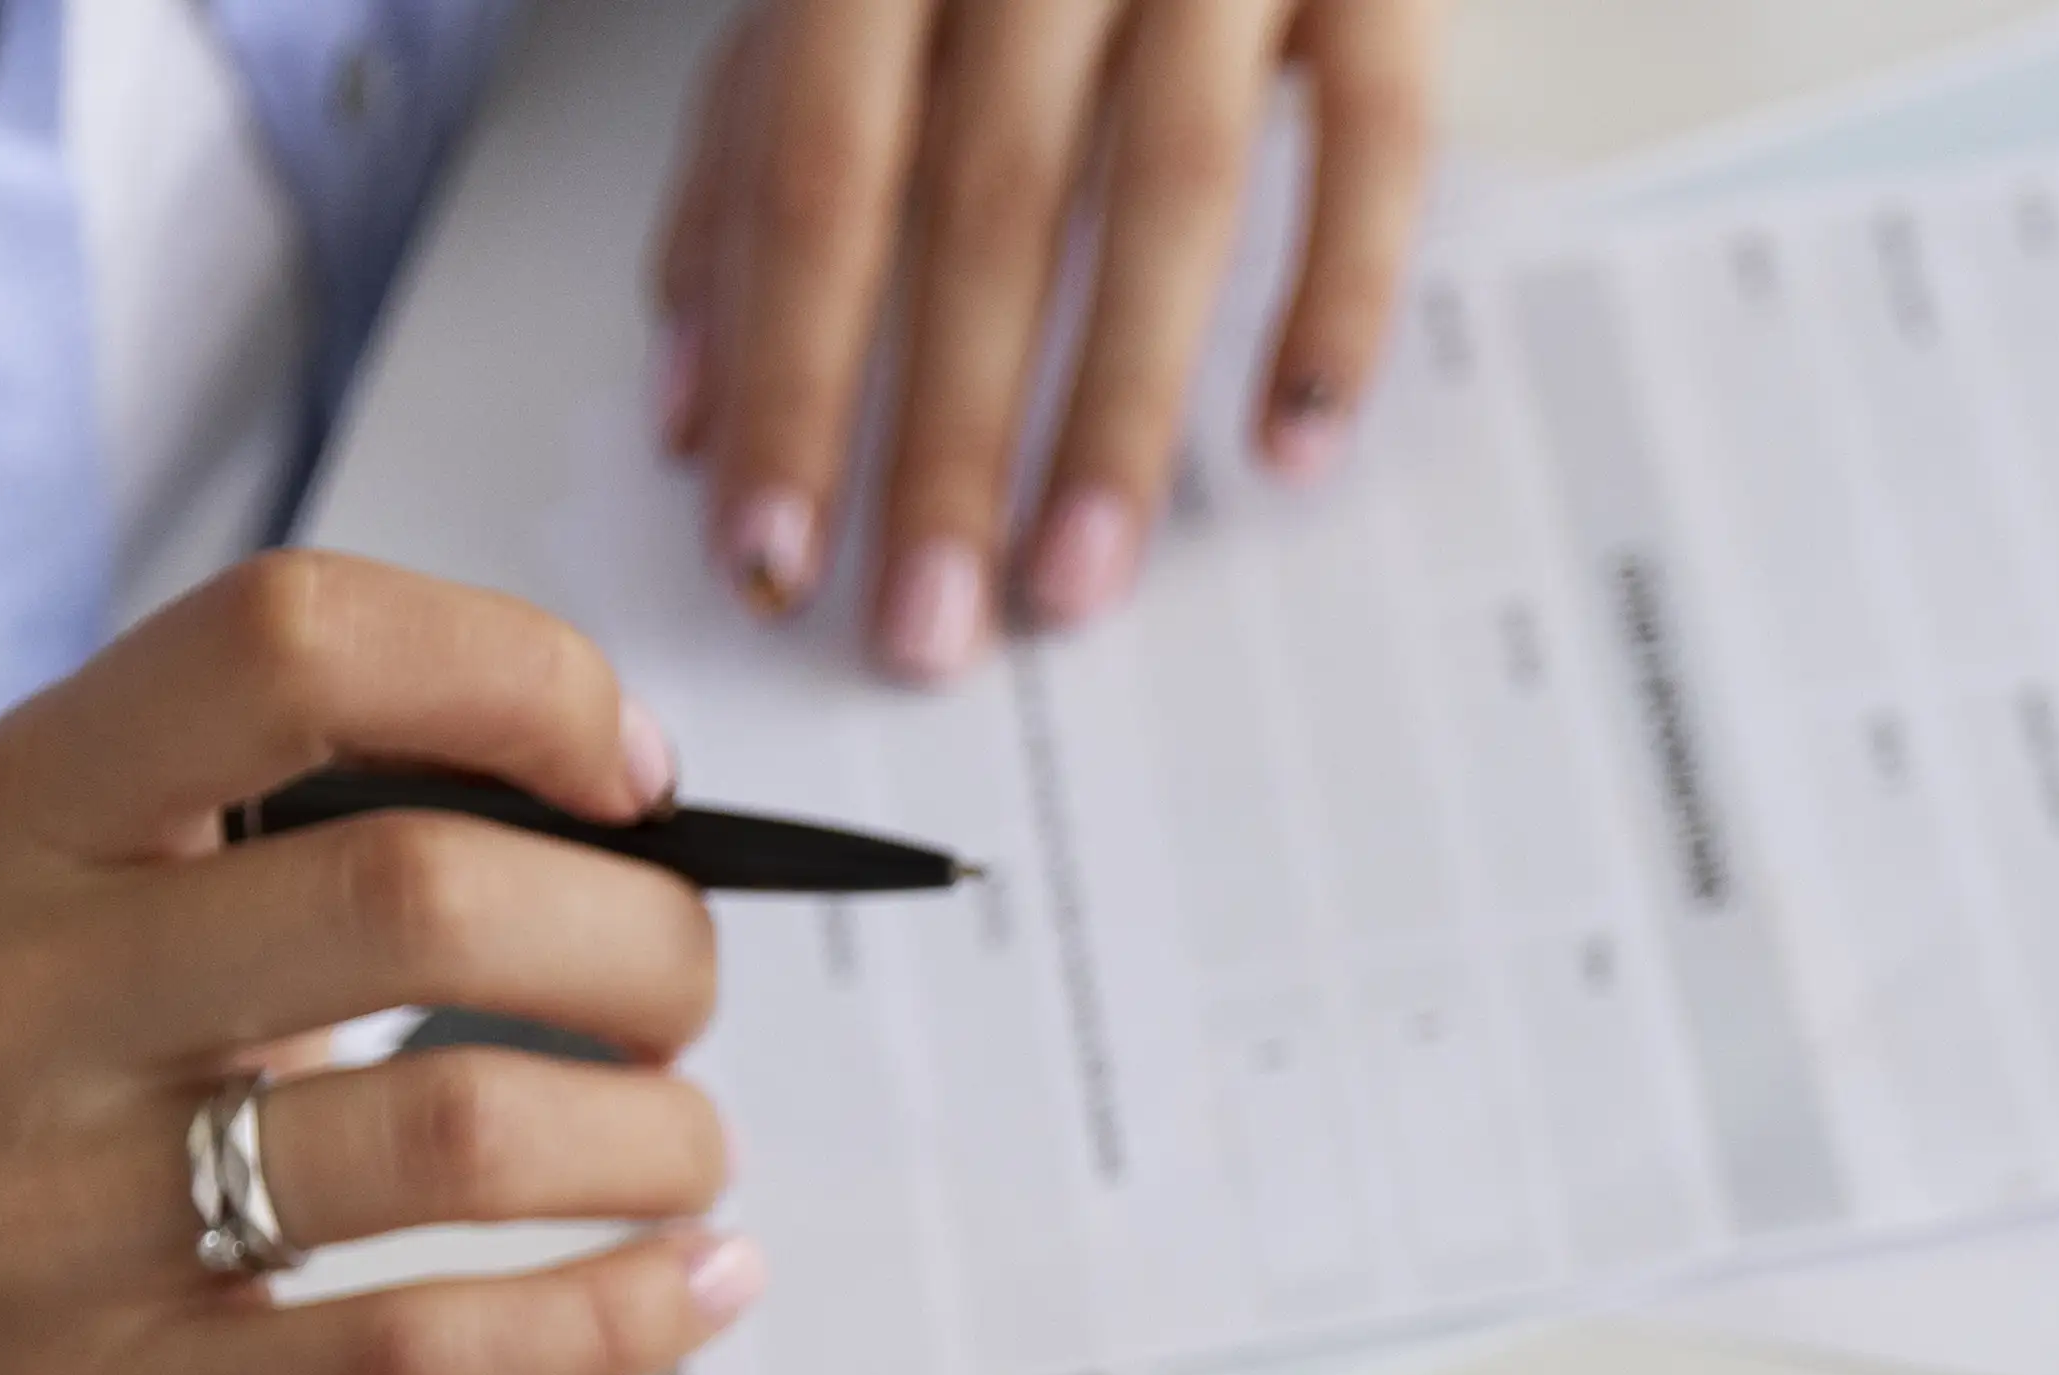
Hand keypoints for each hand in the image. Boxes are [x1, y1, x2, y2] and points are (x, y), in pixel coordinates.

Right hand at [0, 559, 745, 1374]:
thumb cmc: (24, 1145)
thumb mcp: (83, 934)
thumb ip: (295, 847)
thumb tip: (626, 823)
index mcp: (12, 821)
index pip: (286, 644)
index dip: (516, 678)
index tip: (634, 775)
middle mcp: (4, 996)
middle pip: (419, 892)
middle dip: (640, 941)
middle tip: (681, 1000)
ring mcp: (39, 1218)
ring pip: (457, 1131)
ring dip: (652, 1137)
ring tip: (686, 1152)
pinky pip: (426, 1354)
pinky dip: (615, 1312)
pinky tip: (694, 1285)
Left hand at [656, 0, 1450, 666]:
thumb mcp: (851, 1)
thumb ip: (755, 168)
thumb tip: (685, 401)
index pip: (816, 169)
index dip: (789, 372)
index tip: (769, 555)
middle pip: (985, 199)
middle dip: (946, 436)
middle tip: (926, 627)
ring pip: (1169, 188)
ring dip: (1118, 410)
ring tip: (1077, 584)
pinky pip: (1372, 146)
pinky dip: (1334, 304)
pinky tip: (1291, 447)